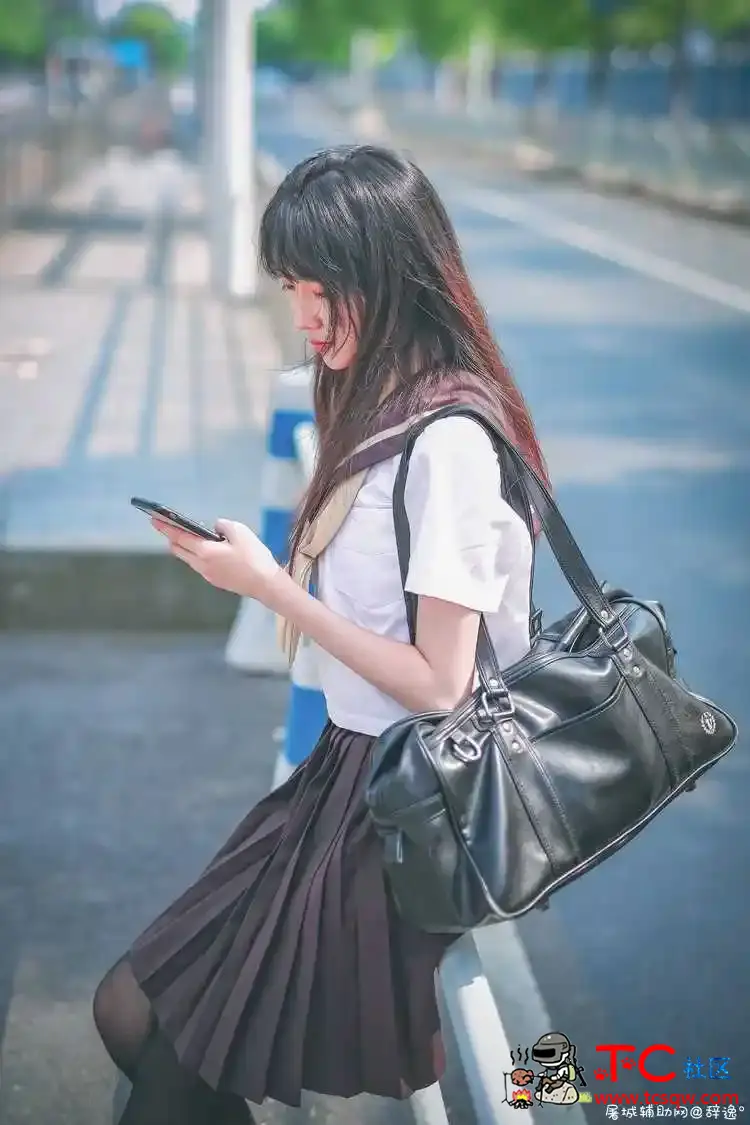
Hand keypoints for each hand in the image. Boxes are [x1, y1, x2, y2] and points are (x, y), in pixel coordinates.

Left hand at [152, 517, 280, 601]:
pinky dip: (197, 554)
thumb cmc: (254, 557)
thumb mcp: (240, 531)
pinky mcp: (216, 580)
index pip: (179, 537)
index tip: (154, 519)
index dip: (165, 527)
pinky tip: (208, 549)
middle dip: (171, 537)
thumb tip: (214, 528)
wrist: (266, 584)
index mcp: (205, 551)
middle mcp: (201, 565)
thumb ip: (222, 525)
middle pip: (179, 550)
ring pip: (189, 558)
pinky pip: (200, 564)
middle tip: (167, 526)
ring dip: (184, 547)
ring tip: (188, 536)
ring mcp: (208, 575)